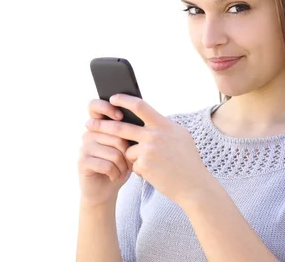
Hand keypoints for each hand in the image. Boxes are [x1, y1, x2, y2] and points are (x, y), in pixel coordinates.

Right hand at [78, 99, 132, 206]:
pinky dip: (116, 173)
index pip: (94, 105)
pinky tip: (115, 177)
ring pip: (114, 151)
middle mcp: (88, 133)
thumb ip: (126, 132)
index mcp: (99, 125)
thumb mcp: (125, 147)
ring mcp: (84, 146)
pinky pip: (106, 164)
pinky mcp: (82, 161)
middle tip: (131, 162)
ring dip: (123, 166)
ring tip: (123, 171)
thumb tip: (135, 124)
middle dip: (128, 150)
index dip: (107, 107)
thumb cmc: (119, 165)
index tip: (120, 117)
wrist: (105, 190)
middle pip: (115, 133)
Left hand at [85, 94, 211, 205]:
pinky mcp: (144, 164)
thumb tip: (147, 120)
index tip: (112, 98)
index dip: (124, 100)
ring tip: (154, 165)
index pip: (140, 106)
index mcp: (165, 125)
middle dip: (103, 126)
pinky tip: (156, 174)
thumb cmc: (188, 162)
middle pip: (122, 127)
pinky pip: (133, 165)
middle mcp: (156, 134)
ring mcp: (149, 149)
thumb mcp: (180, 137)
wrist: (194, 186)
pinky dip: (141, 170)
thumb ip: (163, 128)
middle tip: (89, 124)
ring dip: (134, 158)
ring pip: (127, 150)